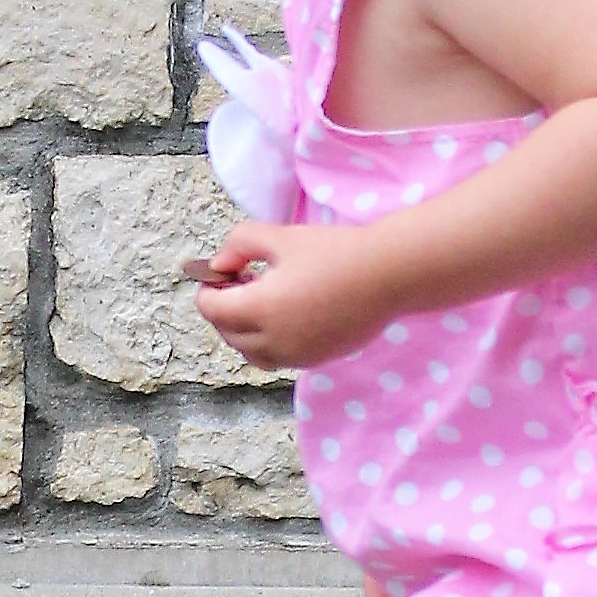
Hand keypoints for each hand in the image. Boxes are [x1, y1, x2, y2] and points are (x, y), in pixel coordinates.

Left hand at [188, 218, 389, 375]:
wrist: (388, 275)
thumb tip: (219, 264)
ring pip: (251, 353)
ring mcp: (295, 356)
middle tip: (238, 281)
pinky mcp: (316, 360)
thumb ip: (239, 244)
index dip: (208, 289)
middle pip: (228, 333)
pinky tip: (286, 313)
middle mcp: (273, 341)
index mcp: (259, 310)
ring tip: (261, 300)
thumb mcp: (280, 236)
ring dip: (245, 330)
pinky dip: (269, 341)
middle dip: (224, 309)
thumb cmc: (335, 252)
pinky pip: (278, 358)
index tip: (219, 273)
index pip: (211, 309)